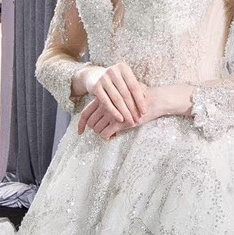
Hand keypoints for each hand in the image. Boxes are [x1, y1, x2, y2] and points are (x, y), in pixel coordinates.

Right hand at [75, 62, 146, 137]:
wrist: (94, 76)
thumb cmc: (116, 81)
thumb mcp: (125, 80)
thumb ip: (136, 87)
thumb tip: (147, 97)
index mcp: (123, 68)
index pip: (134, 86)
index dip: (140, 100)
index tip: (145, 112)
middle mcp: (113, 71)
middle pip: (126, 94)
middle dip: (133, 109)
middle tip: (138, 120)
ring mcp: (103, 78)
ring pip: (117, 99)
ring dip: (125, 112)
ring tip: (131, 122)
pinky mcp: (95, 87)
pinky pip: (106, 102)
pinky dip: (114, 112)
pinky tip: (120, 119)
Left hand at [77, 77, 193, 139]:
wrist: (153, 100)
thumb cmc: (139, 98)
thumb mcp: (122, 96)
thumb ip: (111, 102)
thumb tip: (102, 112)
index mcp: (104, 98)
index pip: (85, 113)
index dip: (80, 124)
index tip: (80, 132)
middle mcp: (105, 105)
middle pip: (90, 122)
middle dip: (94, 129)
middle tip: (101, 131)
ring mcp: (111, 113)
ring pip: (97, 129)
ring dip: (101, 133)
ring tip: (110, 133)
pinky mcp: (119, 122)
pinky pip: (106, 134)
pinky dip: (108, 137)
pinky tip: (114, 136)